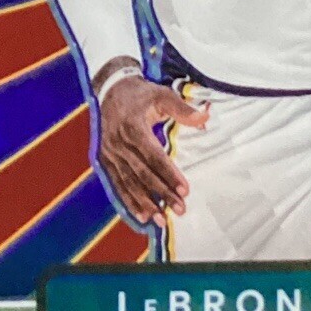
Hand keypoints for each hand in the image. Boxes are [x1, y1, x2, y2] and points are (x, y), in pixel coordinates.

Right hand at [95, 76, 208, 224]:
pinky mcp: (105, 160)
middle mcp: (118, 143)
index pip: (153, 156)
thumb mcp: (162, 95)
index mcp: (133, 126)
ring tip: (162, 220)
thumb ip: (183, 109)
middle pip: (142, 173)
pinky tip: (141, 216)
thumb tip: (205, 117)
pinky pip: (117, 184)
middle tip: (180, 209)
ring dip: (145, 204)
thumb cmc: (141, 94)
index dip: (169, 174)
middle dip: (161, 193)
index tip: (185, 190)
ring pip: (129, 182)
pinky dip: (128, 201)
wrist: (111, 89)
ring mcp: (110, 153)